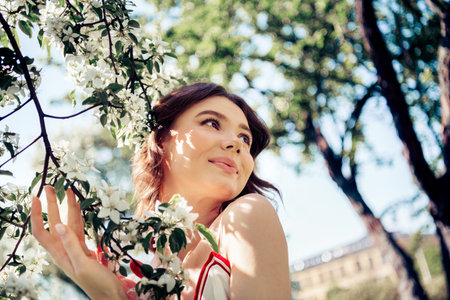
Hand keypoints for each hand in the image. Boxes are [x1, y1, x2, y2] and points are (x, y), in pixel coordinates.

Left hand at [31, 185, 127, 299]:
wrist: (110, 295)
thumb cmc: (96, 283)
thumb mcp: (83, 265)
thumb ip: (71, 245)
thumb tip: (58, 224)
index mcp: (60, 254)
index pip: (41, 231)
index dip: (36, 215)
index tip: (36, 197)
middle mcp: (64, 249)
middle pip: (53, 223)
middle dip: (51, 204)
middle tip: (51, 186)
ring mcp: (74, 249)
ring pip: (68, 223)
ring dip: (66, 207)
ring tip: (68, 190)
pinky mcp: (85, 250)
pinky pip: (79, 229)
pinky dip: (79, 217)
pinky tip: (79, 209)